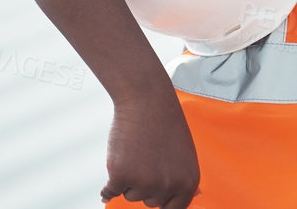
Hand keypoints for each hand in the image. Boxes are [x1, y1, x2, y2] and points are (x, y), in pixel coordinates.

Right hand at [101, 87, 199, 207]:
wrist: (146, 99)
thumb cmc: (165, 123)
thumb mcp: (184, 153)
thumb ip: (180, 179)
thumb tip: (177, 202)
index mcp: (189, 181)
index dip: (163, 201)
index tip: (156, 194)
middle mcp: (169, 186)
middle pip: (150, 203)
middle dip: (145, 185)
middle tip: (147, 157)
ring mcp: (145, 182)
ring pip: (131, 195)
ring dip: (129, 179)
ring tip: (136, 152)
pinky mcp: (122, 175)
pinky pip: (110, 192)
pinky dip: (107, 187)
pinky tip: (112, 173)